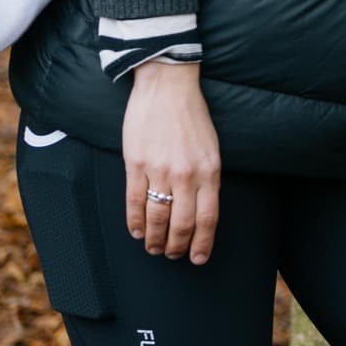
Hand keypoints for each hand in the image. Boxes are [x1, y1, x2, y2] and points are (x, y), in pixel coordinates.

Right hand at [122, 60, 221, 263]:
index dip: (202, 242)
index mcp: (209, 170)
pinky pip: (134, 201)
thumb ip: (206, 177)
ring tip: (154, 248)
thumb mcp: (211, 148)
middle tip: (173, 255)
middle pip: (182, 223)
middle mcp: (186, 175)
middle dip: (178, 246)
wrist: (167, 86)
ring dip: (155, 238)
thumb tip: (201, 207)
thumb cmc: (192, 116)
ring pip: (157, 217)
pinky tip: (137, 231)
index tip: (198, 258)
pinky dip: (135, 221)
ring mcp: (159, 170)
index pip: (208, 218)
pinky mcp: (136, 164)